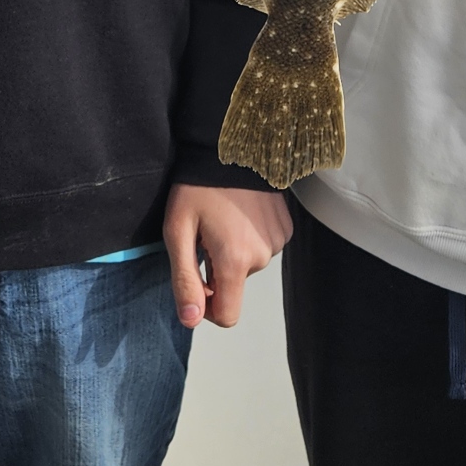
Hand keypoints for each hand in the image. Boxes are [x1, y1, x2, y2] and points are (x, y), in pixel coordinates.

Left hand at [163, 183, 292, 329]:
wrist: (232, 144)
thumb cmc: (198, 186)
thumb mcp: (178, 231)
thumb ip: (184, 280)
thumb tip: (191, 321)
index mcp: (235, 261)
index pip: (227, 316)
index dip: (207, 307)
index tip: (196, 279)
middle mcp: (263, 256)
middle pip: (235, 285)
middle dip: (217, 268)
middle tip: (205, 232)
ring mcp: (278, 241)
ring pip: (250, 265)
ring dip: (234, 251)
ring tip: (224, 217)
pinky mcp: (286, 227)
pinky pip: (264, 247)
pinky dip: (250, 237)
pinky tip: (242, 211)